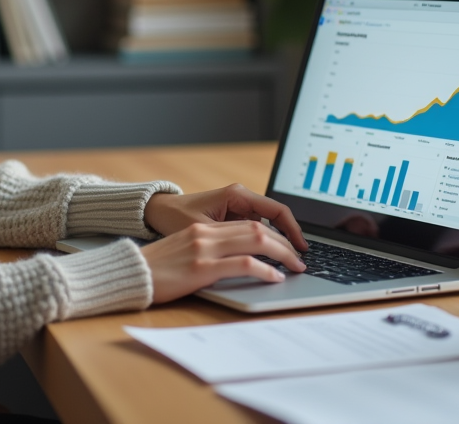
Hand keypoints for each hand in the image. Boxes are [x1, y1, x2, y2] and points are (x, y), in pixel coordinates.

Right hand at [140, 220, 306, 303]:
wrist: (128, 275)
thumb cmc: (154, 269)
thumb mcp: (184, 252)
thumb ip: (209, 250)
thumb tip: (238, 261)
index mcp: (203, 228)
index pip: (249, 221)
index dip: (275, 232)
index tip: (288, 245)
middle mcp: (206, 233)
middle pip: (258, 228)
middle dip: (285, 243)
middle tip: (299, 258)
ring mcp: (204, 248)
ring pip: (256, 241)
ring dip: (282, 254)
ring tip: (295, 267)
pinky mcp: (202, 268)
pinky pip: (243, 264)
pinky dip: (265, 269)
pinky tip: (275, 277)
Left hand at [143, 184, 308, 251]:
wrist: (158, 211)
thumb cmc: (176, 217)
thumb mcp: (204, 232)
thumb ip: (229, 242)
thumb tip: (255, 257)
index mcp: (237, 195)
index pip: (277, 211)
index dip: (292, 231)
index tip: (301, 250)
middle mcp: (241, 197)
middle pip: (276, 219)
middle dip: (289, 241)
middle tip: (299, 263)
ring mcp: (237, 206)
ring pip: (267, 226)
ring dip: (277, 243)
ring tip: (287, 264)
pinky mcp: (232, 216)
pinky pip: (254, 229)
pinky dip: (263, 243)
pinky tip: (269, 260)